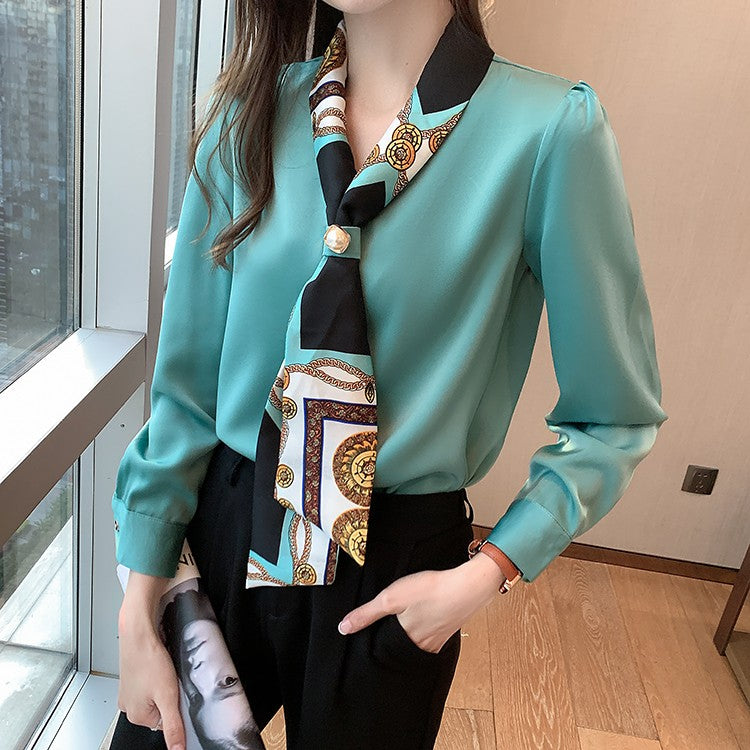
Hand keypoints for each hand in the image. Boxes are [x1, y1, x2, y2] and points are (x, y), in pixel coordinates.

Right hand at [117, 572, 185, 749]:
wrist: (138, 631)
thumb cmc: (148, 659)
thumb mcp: (168, 696)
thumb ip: (173, 725)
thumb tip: (177, 749)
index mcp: (136, 716)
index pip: (166, 723)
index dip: (178, 707)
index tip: (180, 693)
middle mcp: (129, 706)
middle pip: (162, 708)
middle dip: (172, 695)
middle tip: (173, 679)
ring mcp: (130, 690)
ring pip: (158, 694)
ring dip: (166, 684)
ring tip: (166, 670)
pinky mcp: (133, 676)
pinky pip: (151, 682)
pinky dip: (160, 675)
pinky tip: (161, 665)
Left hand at [337, 552, 506, 652]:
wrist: (468, 586)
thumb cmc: (431, 590)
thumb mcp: (392, 598)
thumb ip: (367, 614)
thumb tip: (343, 628)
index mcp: (405, 640)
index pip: (382, 647)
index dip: (372, 640)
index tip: (364, 634)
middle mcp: (422, 645)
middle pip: (398, 646)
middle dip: (389, 638)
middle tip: (380, 627)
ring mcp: (437, 639)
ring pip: (415, 641)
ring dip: (407, 633)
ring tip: (400, 621)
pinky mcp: (448, 629)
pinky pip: (430, 634)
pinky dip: (423, 628)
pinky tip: (423, 617)